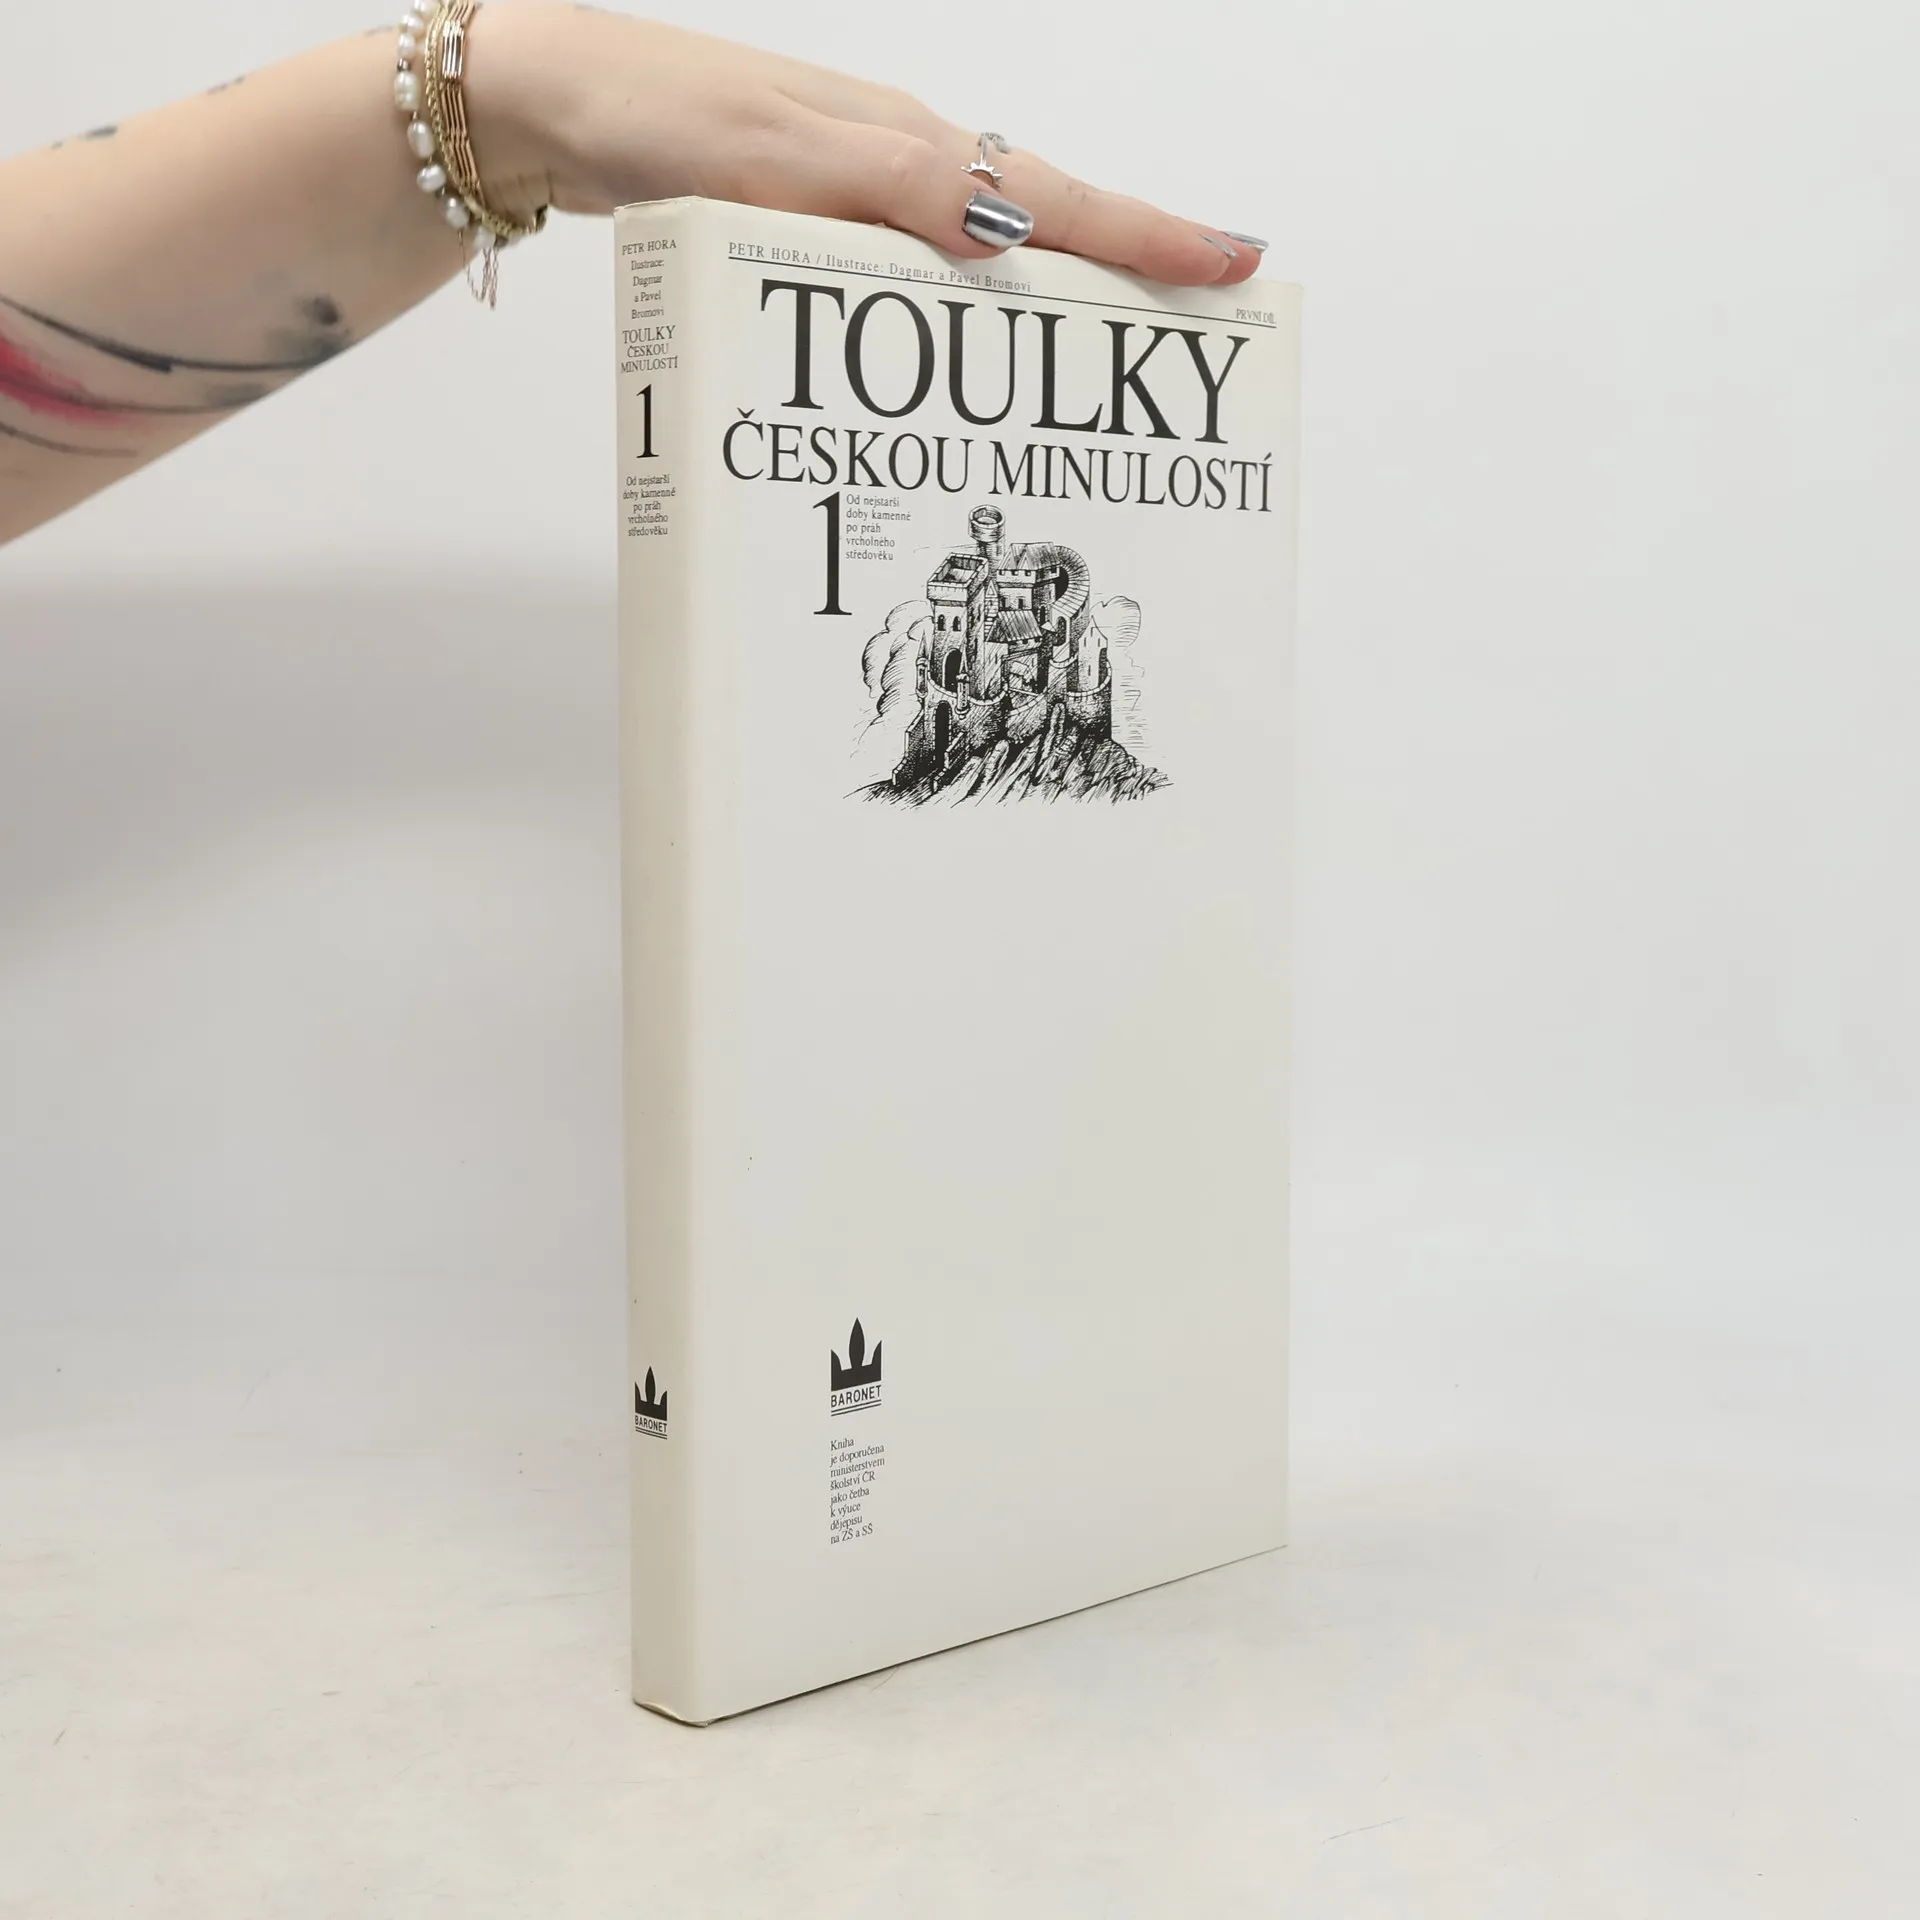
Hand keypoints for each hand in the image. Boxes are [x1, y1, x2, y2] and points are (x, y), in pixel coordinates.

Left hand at [467, 5, 1264, 286]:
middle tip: (1206, 312)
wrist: (551, 102)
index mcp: (909, 147)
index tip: (1234, 264)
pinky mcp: (816, 217)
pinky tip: (967, 346)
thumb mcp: (782, 159)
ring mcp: (861, 190)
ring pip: (986, 247)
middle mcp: (899, 165)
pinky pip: (920, 265)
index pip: (1051, 200)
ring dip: (1056, 289)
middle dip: (1129, 264)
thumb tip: (1004, 240)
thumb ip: (892, 194)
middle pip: (1041, 220)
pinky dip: (964, 307)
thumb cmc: (656, 120)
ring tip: (1113, 348)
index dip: (1145, 237)